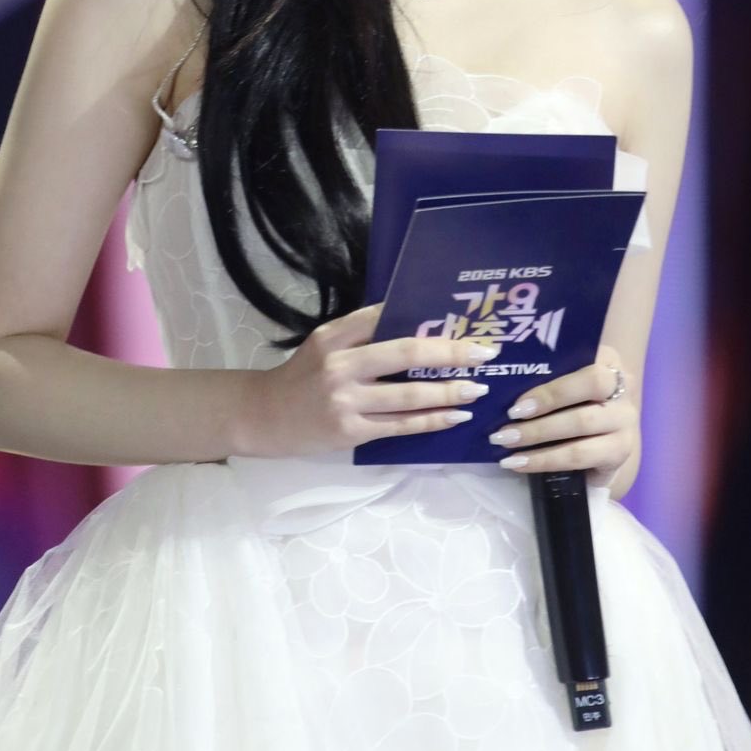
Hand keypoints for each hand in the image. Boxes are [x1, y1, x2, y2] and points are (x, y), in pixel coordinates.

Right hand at [245, 303, 501, 458]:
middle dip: (450, 353)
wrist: (265, 416)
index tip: (462, 322)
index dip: (423, 320)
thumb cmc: (302, 376)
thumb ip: (361, 334)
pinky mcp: (351, 432)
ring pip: (408, 396)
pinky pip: (400, 426)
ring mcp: (345, 401)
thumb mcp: (324, 344)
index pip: (384, 319)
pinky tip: (454, 416)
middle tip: (484, 352)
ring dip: (448, 392)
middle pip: (404, 354)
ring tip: (478, 389)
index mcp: (334, 337)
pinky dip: (431, 421)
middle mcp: (339, 366)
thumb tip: (417, 323)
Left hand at [486, 348, 637, 484]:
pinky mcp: (620, 450)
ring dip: (538, 434)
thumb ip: (542, 377)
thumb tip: (501, 382)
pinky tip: (520, 463)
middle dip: (545, 402)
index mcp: (605, 359)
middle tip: (508, 419)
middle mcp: (622, 385)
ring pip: (582, 422)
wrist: (598, 447)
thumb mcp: (560, 386)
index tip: (518, 399)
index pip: (581, 356)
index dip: (551, 379)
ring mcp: (624, 419)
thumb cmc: (571, 406)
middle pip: (589, 384)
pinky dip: (545, 460)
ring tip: (506, 442)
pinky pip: (580, 455)